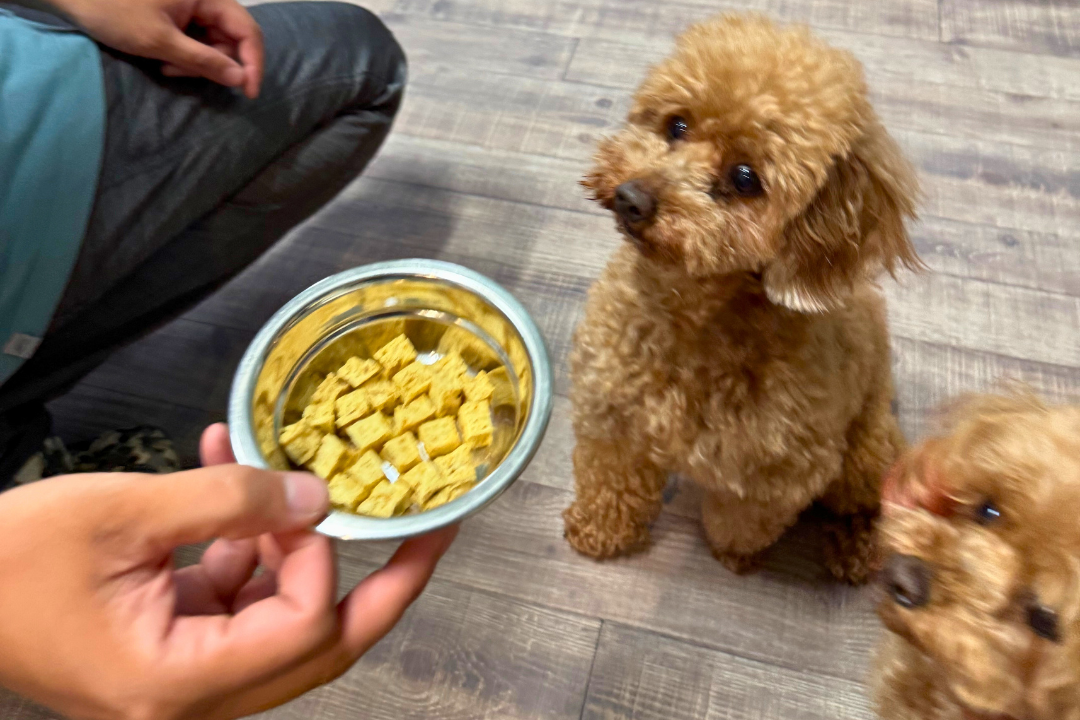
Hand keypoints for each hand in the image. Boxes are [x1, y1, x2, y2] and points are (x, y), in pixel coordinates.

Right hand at [0, 423, 456, 719]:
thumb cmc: (7, 560)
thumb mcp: (125, 512)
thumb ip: (229, 501)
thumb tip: (317, 498)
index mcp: (176, 685)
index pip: (301, 631)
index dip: (318, 558)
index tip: (305, 501)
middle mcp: (189, 701)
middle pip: (320, 647)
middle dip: (379, 582)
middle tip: (428, 530)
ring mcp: (184, 678)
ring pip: (282, 621)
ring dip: (288, 544)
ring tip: (275, 474)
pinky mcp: (173, 648)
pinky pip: (237, 601)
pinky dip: (242, 544)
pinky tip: (227, 482)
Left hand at [49, 0, 263, 97]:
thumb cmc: (114, 13)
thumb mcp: (160, 41)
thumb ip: (204, 60)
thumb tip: (241, 79)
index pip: (247, 30)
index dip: (253, 63)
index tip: (249, 93)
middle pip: (232, 39)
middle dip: (215, 64)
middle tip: (183, 75)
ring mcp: (192, 8)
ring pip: (214, 44)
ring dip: (197, 63)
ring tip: (167, 67)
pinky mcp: (179, 16)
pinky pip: (197, 42)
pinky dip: (186, 57)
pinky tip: (164, 61)